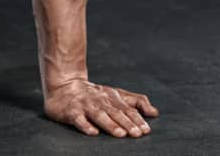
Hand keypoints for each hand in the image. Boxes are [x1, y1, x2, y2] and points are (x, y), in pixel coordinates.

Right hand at [44, 79, 158, 137]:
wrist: (65, 86)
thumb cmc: (95, 94)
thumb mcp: (117, 94)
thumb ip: (136, 102)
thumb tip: (154, 112)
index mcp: (113, 97)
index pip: (127, 109)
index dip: (137, 119)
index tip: (146, 130)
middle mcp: (101, 101)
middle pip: (116, 113)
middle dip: (127, 123)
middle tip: (137, 134)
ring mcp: (86, 106)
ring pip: (100, 116)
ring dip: (110, 125)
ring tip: (121, 134)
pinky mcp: (72, 112)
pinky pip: (79, 120)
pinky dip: (86, 126)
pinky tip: (93, 133)